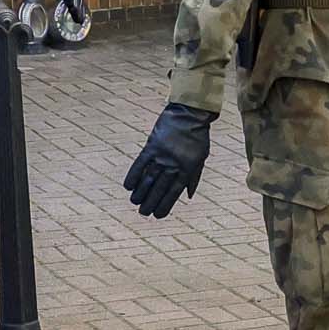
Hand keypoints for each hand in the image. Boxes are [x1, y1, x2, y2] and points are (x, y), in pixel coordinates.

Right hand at [123, 102, 213, 217]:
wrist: (189, 113)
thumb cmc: (197, 137)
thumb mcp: (200, 158)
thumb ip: (193, 177)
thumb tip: (187, 197)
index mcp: (187, 169)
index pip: (174, 193)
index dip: (165, 205)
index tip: (158, 215)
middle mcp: (173, 165)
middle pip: (159, 188)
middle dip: (150, 203)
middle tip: (143, 212)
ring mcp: (162, 156)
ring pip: (148, 179)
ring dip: (140, 192)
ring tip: (135, 202)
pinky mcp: (151, 146)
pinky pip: (140, 164)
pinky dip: (133, 176)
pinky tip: (128, 187)